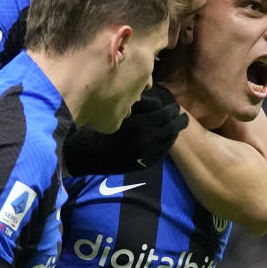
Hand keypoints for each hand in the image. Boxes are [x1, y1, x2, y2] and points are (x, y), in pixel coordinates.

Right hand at [63, 86, 188, 174]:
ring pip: (169, 143)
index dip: (173, 109)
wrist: (84, 154)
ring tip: (174, 127)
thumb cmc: (97, 127)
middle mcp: (147, 142)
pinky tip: (164, 140)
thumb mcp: (119, 111)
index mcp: (142, 126)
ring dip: (173, 134)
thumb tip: (157, 102)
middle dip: (179, 121)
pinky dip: (165, 145)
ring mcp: (146, 156)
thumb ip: (140, 106)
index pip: (167, 115)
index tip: (174, 105)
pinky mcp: (142, 165)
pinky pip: (161, 154)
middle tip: (182, 116)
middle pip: (172, 129)